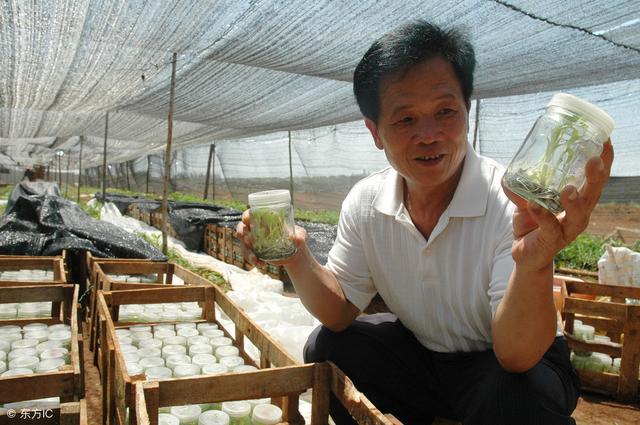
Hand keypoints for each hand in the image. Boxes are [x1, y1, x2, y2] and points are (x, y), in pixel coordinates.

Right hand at [235, 209, 307, 266]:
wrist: (295, 254)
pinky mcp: (254, 251)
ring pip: (243, 244)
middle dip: (242, 233)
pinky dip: (252, 260)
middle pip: (242, 228)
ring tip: (255, 259)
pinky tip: (261, 264)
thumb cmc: (297, 238)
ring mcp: (254, 241)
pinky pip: (248, 255)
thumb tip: (296, 238)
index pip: (252, 214)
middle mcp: (256, 229)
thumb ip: (300, 236)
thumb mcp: (301, 235)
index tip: (247, 220)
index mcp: (266, 219)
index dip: (246, 216)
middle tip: (248, 240)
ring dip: (246, 251)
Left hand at [501, 140, 613, 270]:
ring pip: (578, 215)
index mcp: (580, 200)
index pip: (596, 179)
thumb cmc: (533, 223)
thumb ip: (521, 189)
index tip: (605, 139)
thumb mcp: (527, 201)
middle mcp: (579, 214)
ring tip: (568, 189)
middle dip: (596, 177)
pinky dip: (542, 216)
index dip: (604, 161)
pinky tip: (534, 206)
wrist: (526, 254)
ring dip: (574, 201)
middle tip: (594, 161)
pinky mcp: (552, 241)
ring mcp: (568, 230)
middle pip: (594, 194)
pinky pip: (549, 227)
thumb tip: (506, 176)